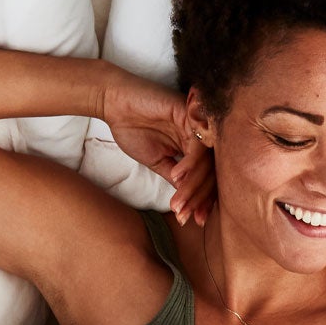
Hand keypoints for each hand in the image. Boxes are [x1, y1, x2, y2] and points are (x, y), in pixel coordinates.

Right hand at [101, 68, 216, 225]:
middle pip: (210, 171)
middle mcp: (199, 135)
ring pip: (205, 161)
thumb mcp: (156, 161)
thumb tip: (188, 200)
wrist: (115, 104)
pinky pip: (196, 144)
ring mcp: (196, 124)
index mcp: (193, 146)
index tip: (195, 220)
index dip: (202, 199)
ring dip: (192, 185)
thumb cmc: (133, 129)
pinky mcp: (189, 113)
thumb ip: (174, 177)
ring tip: (179, 204)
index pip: (205, 176)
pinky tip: (176, 177)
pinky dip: (189, 163)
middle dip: (199, 198)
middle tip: (188, 217)